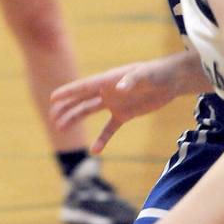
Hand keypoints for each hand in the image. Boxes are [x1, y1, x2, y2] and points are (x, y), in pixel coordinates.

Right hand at [50, 56, 186, 152]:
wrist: (171, 81)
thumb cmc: (156, 73)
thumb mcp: (144, 75)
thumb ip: (131, 80)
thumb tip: (118, 88)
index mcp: (108, 80)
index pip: (84, 87)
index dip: (68, 92)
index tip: (53, 97)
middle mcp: (107, 91)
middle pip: (82, 100)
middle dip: (67, 108)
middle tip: (52, 117)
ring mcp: (114, 103)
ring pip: (89, 112)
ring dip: (75, 119)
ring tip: (60, 128)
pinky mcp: (125, 114)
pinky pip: (109, 128)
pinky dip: (102, 139)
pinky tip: (94, 150)